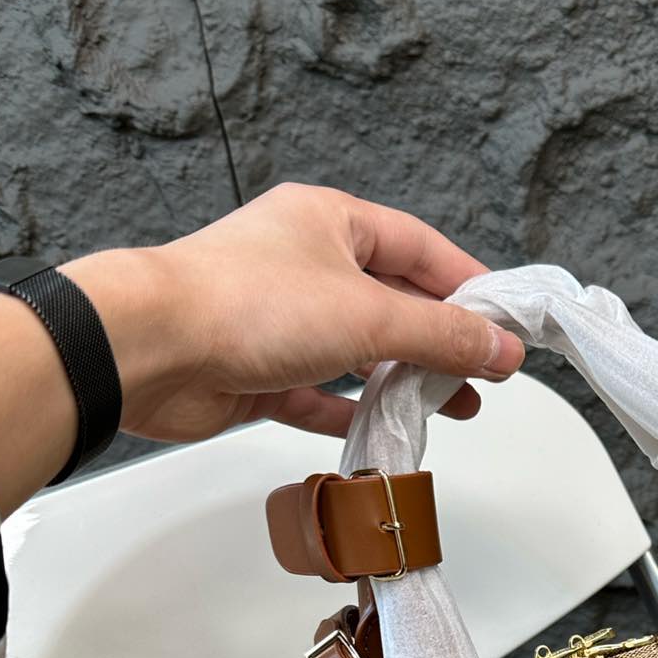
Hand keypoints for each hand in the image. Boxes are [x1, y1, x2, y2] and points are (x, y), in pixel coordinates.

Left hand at [64, 183, 525, 442]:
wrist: (150, 349)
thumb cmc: (248, 305)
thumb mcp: (369, 315)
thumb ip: (441, 334)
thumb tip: (502, 346)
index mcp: (330, 222)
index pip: (419, 247)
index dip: (468, 284)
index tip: (508, 323)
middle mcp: (304, 263)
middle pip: (392, 300)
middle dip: (441, 340)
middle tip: (486, 375)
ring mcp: (278, 319)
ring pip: (357, 350)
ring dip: (403, 379)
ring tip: (451, 409)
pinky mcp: (255, 372)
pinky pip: (317, 394)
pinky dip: (351, 413)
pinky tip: (383, 434)